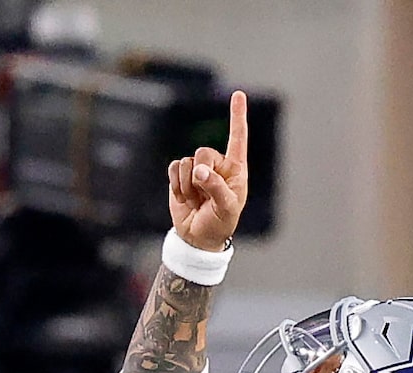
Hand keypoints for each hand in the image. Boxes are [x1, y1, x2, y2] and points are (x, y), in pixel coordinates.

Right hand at [169, 89, 249, 252]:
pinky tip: (184, 198)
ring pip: (187, 162)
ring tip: (196, 201)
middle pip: (204, 152)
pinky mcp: (180, 175)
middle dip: (201, 174)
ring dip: (188, 185)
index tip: (238, 94)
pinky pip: (174, 168)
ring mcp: (197, 169)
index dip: (237, 116)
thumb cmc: (219, 223)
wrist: (197, 238)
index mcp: (235, 168)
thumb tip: (198, 171)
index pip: (237, 138)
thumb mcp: (225, 208)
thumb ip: (215, 187)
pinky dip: (177, 185)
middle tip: (203, 195)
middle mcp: (217, 164)